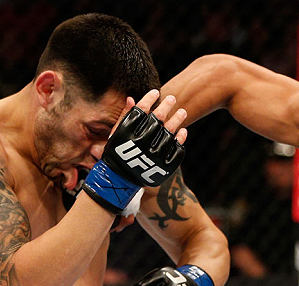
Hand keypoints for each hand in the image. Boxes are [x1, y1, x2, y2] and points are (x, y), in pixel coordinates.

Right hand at [82, 90, 187, 212]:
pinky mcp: (164, 167)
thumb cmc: (118, 153)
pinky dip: (180, 140)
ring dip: (177, 120)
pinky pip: (176, 150)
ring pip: (169, 133)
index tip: (155, 92)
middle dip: (165, 106)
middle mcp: (141, 144)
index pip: (140, 111)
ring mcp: (154, 156)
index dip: (148, 100)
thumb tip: (132, 98)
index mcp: (127, 134)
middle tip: (172, 98)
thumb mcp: (116, 134)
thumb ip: (124, 117)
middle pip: (157, 120)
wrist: (121, 180)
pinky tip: (183, 131)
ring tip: (182, 112)